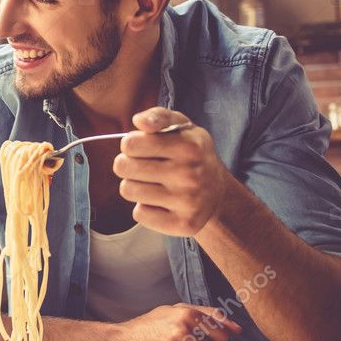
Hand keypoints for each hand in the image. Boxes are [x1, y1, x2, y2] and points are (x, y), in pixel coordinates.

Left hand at [113, 107, 229, 236]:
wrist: (218, 193)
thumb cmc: (191, 154)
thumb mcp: (181, 127)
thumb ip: (158, 116)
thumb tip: (139, 121)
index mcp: (189, 146)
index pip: (131, 143)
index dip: (130, 145)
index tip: (141, 148)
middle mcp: (190, 174)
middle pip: (123, 167)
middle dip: (127, 165)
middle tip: (142, 167)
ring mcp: (188, 201)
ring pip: (128, 191)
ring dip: (134, 186)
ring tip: (152, 183)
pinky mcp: (183, 224)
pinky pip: (139, 214)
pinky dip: (145, 208)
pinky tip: (161, 202)